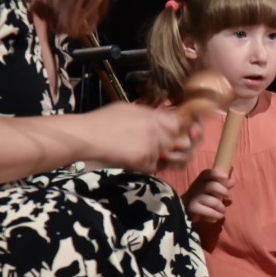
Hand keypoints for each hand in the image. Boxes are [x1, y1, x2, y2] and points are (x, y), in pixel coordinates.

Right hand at [86, 103, 202, 172]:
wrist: (86, 136)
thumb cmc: (102, 120)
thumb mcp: (129, 109)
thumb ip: (148, 114)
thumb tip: (162, 117)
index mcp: (154, 116)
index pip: (181, 124)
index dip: (186, 130)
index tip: (189, 134)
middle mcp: (157, 130)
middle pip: (180, 142)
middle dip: (175, 147)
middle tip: (167, 150)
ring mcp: (152, 146)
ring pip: (169, 156)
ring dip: (162, 158)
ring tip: (145, 154)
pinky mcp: (144, 161)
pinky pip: (154, 167)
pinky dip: (146, 166)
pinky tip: (134, 160)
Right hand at [184, 168, 234, 222]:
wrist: (186, 208)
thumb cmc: (203, 196)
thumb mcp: (212, 188)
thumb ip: (223, 184)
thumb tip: (232, 181)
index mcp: (201, 180)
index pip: (207, 173)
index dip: (216, 174)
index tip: (225, 177)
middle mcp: (196, 187)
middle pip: (212, 186)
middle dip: (223, 191)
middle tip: (227, 197)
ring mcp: (193, 198)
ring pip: (212, 201)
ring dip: (221, 207)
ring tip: (223, 211)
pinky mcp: (192, 209)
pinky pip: (208, 212)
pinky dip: (216, 215)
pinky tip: (217, 216)